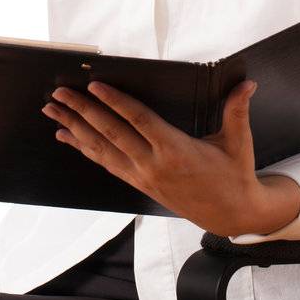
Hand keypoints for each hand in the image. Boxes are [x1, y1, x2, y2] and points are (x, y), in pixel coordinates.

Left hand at [41, 79, 296, 237]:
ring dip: (74, 129)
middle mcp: (153, 164)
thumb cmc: (235, 175)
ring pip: (102, 150)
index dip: (114, 102)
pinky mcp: (139, 183)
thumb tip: (247, 84)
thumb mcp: (239, 143)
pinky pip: (106, 163)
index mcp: (175, 151)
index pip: (138, 120)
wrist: (233, 215)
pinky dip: (85, 149)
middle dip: (81, 112)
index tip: (93, 86)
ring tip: (52, 112)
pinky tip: (68, 137)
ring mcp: (142, 176)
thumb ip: (236, 111)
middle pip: (110, 133)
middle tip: (58, 94)